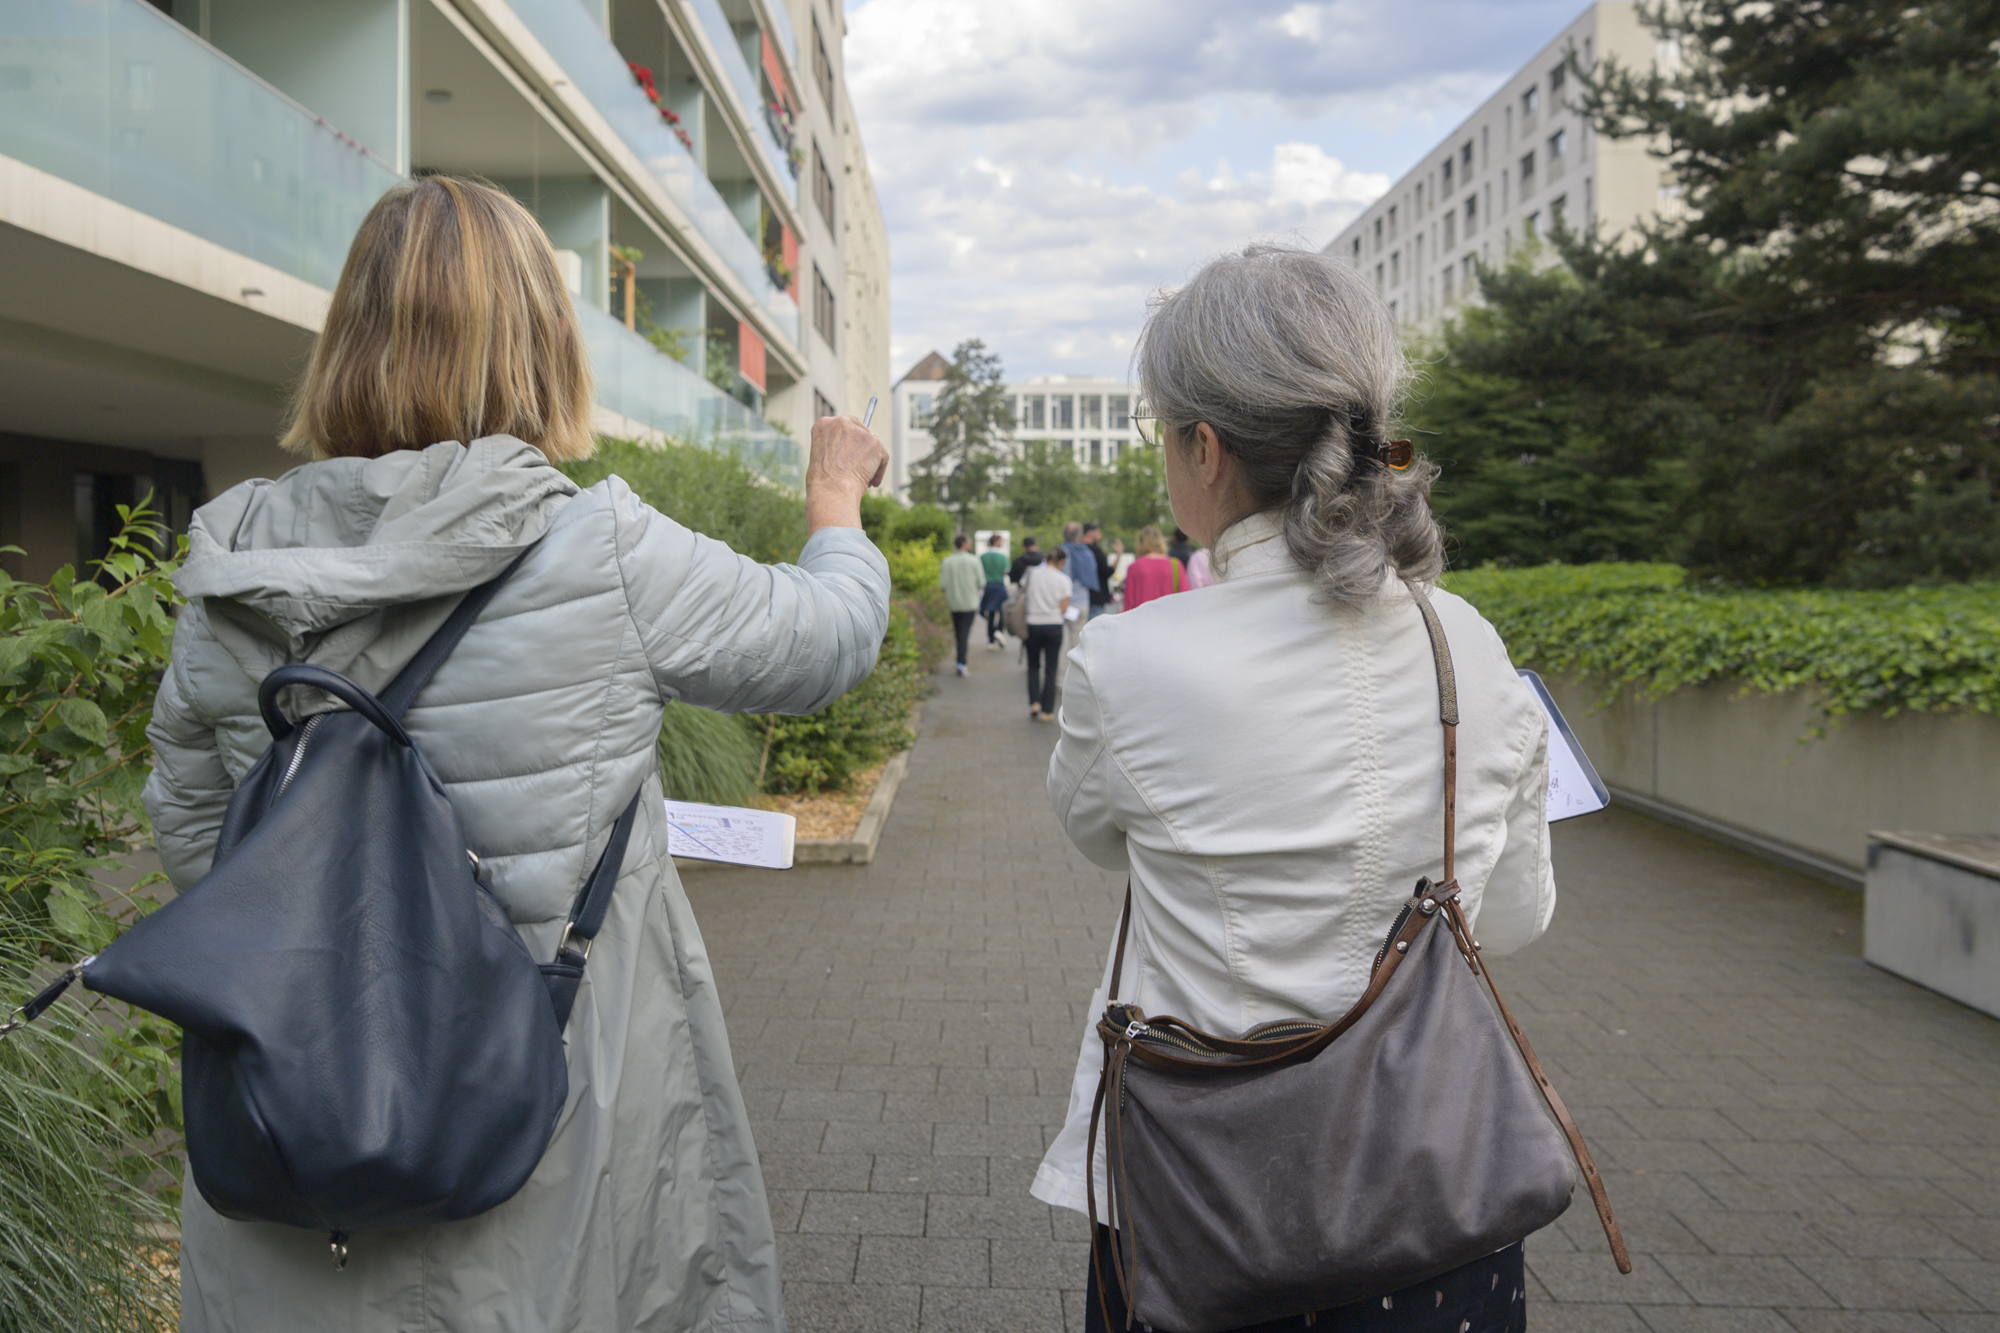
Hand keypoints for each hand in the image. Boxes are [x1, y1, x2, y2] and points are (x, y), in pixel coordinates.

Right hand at [806, 415, 889, 532]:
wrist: (832, 490)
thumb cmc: (824, 483)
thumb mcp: (822, 458)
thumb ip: (835, 448)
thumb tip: (852, 452)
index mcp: (823, 425)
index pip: (843, 425)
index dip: (850, 439)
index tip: (854, 451)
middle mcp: (839, 422)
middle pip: (860, 428)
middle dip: (864, 446)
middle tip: (863, 464)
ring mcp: (857, 430)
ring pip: (872, 445)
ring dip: (871, 462)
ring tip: (864, 480)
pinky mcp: (873, 441)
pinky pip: (882, 456)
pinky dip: (879, 471)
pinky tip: (870, 482)